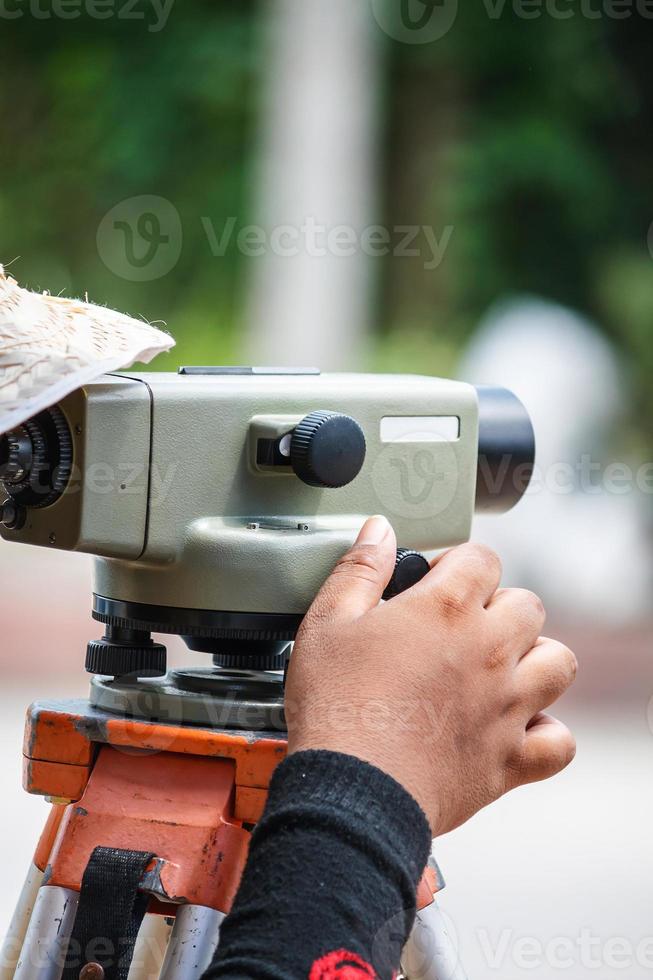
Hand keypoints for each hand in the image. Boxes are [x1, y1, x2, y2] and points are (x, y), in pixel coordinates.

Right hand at [285, 516, 576, 835]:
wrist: (350, 791)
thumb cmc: (335, 706)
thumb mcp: (327, 622)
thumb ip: (359, 569)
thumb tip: (380, 531)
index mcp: (446, 610)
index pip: (482, 558)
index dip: (457, 563)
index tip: (433, 582)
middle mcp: (489, 651)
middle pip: (528, 605)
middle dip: (498, 606)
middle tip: (459, 627)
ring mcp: (506, 707)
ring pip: (558, 663)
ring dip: (534, 659)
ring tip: (497, 669)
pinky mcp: (509, 760)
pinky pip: (559, 742)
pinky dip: (545, 733)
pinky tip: (513, 728)